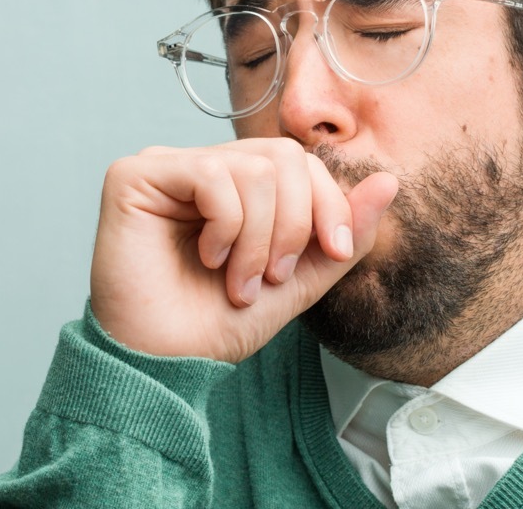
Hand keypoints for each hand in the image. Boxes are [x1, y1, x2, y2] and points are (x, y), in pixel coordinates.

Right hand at [89, 138, 397, 362]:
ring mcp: (165, 166)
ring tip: (237, 282)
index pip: (300, 162)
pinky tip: (206, 258)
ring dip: (259, 240)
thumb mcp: (300, 279)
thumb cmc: (218, 324)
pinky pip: (210, 175)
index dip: (328, 204)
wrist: (166, 364)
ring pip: (253, 169)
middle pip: (283, 157)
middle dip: (296, 224)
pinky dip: (225, 226)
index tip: (334, 253)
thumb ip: (343, 234)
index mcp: (235, 183)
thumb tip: (390, 182)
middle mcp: (199, 166)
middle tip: (274, 278)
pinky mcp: (133, 176)